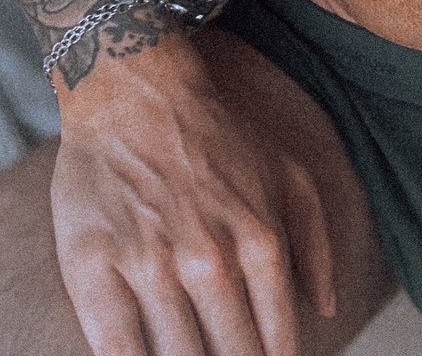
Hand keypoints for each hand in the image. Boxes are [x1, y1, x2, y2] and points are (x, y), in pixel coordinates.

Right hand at [50, 39, 335, 355]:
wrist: (137, 91)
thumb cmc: (217, 133)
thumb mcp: (288, 172)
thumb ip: (316, 240)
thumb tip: (326, 308)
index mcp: (260, 242)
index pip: (274, 341)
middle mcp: (210, 261)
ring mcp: (150, 266)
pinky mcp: (94, 268)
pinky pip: (116, 349)